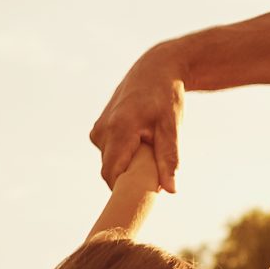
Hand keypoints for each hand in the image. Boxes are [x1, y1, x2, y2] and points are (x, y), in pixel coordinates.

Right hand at [90, 50, 186, 190]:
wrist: (155, 70)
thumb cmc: (166, 98)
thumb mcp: (172, 128)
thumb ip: (169, 159)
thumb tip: (170, 190)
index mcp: (119, 129)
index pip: (112, 174)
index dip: (123, 191)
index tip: (141, 198)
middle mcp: (102, 130)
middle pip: (110, 171)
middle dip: (128, 179)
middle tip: (154, 176)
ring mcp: (98, 130)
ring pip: (110, 163)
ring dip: (127, 167)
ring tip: (149, 152)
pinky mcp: (98, 130)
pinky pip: (109, 153)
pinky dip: (123, 157)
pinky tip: (140, 145)